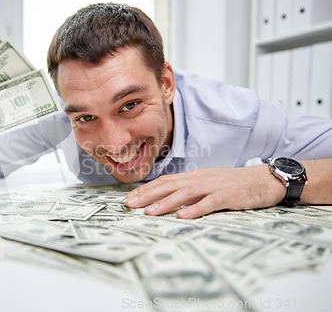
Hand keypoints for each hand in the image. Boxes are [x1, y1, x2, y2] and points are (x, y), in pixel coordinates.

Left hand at [125, 165, 286, 217]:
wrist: (264, 180)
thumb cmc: (233, 184)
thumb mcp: (208, 184)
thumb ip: (189, 190)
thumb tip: (166, 200)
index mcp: (194, 176)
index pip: (165, 181)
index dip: (146, 190)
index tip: (130, 199)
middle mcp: (201, 179)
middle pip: (170, 185)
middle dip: (148, 195)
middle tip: (130, 205)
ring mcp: (215, 186)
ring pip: (186, 193)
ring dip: (166, 203)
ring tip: (149, 212)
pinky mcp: (230, 195)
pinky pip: (210, 203)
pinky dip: (195, 209)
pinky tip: (182, 216)